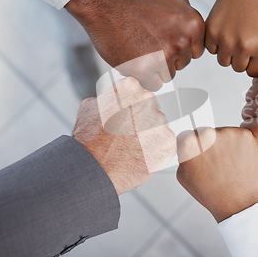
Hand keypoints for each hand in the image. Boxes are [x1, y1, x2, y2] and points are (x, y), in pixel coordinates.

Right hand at [65, 0, 204, 90]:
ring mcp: (164, 57)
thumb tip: (197, 33)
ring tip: (139, 50)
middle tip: (148, 42)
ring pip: (168, 75)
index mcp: (194, 25)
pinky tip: (134, 60)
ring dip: (155, 68)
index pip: (195, 51)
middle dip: (167, 57)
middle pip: (182, 64)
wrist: (106, 3)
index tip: (163, 38)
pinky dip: (144, 77)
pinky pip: (153, 84)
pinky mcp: (145, 70)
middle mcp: (182, 41)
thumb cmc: (138, 0)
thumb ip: (190, 16)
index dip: (179, 47)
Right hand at [73, 77, 176, 194]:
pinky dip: (156, 150)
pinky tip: (140, 155)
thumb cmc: (89, 141)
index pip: (137, 93)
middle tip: (126, 135)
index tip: (123, 118)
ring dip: (149, 135)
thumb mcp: (89, 108)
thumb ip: (107, 98)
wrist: (94, 169)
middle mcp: (148, 100)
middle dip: (141, 120)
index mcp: (131, 88)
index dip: (129, 108)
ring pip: (158, 126)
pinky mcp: (168, 141)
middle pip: (150, 108)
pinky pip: (165, 143)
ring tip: (131, 147)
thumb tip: (112, 99)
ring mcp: (160, 121)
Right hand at [176, 127, 257, 222]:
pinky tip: (238, 161)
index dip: (194, 147)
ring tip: (228, 164)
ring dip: (224, 144)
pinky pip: (238, 135)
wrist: (239, 202)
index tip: (199, 155)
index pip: (188, 135)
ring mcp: (228, 133)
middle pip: (205, 132)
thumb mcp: (184, 177)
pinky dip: (239, 145)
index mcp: (190, 144)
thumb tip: (185, 146)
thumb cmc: (214, 193)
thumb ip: (182, 157)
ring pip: (223, 133)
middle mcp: (208, 135)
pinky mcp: (245, 135)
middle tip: (216, 162)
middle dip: (209, 144)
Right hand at [205, 0, 257, 76]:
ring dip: (228, 51)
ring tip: (235, 33)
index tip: (254, 47)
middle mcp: (244, 47)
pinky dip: (216, 42)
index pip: (253, 72)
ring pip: (224, 61)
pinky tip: (225, 28)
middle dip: (241, 57)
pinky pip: (211, 50)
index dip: (253, 61)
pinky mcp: (211, 32)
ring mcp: (226, 40)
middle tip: (244, 37)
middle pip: (237, 68)